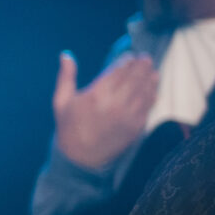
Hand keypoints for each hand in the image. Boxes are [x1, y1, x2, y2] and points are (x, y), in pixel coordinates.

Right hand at [52, 50, 158, 172]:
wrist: (80, 158)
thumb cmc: (69, 127)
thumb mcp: (61, 101)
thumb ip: (66, 76)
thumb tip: (65, 55)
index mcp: (96, 95)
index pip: (118, 70)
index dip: (127, 60)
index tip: (130, 55)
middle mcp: (115, 104)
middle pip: (135, 77)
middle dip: (142, 65)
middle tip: (145, 58)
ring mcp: (128, 116)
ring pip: (145, 90)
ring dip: (150, 78)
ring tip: (152, 70)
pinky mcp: (136, 127)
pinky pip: (148, 106)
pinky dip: (152, 94)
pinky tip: (152, 88)